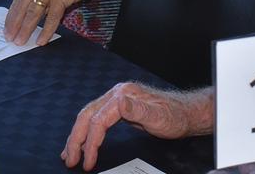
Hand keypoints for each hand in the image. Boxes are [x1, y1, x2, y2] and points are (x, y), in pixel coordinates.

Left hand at [5, 0, 109, 45]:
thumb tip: (33, 13)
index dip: (12, 14)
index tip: (7, 26)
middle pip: (22, 6)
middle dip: (14, 24)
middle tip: (9, 37)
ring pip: (33, 13)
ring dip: (26, 29)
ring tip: (20, 41)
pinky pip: (51, 18)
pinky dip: (46, 31)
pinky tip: (41, 40)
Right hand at [61, 82, 212, 170]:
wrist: (185, 113)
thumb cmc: (174, 116)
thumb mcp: (158, 116)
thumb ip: (138, 109)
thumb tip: (119, 101)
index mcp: (123, 95)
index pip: (98, 120)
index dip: (90, 142)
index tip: (88, 160)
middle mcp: (117, 94)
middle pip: (87, 116)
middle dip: (76, 140)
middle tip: (71, 160)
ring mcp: (117, 100)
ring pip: (88, 117)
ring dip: (76, 136)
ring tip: (69, 154)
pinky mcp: (118, 108)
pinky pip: (95, 119)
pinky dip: (85, 131)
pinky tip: (81, 141)